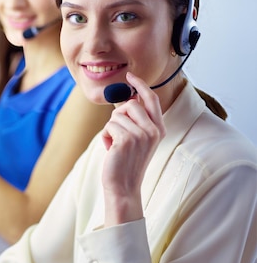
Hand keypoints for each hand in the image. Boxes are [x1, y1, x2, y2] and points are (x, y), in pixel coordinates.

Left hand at [100, 72, 165, 225]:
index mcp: (158, 128)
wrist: (123, 186)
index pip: (151, 99)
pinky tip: (110, 150)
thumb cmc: (126, 161)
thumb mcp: (137, 138)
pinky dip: (105, 137)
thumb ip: (136, 120)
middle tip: (119, 135)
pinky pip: (108, 126)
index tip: (130, 75)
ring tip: (116, 146)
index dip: (140, 85)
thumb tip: (128, 98)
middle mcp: (153, 130)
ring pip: (116, 115)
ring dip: (110, 129)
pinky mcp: (126, 139)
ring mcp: (141, 135)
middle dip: (118, 116)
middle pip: (130, 104)